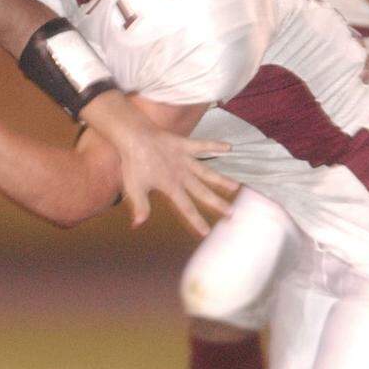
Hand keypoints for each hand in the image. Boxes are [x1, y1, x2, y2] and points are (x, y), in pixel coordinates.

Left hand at [82, 91, 234, 232]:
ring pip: (207, 171)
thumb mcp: (134, 188)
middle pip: (203, 192)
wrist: (134, 137)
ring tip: (236, 187)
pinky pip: (203, 145)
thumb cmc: (132, 163)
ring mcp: (185, 159)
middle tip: (231, 213)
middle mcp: (182, 174)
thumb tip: (138, 224)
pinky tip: (229, 148)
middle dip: (217, 203)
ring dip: (221, 180)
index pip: (186, 207)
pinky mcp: (185, 144)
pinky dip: (216, 145)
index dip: (196, 220)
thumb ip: (140, 206)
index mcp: (171, 186)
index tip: (207, 232)